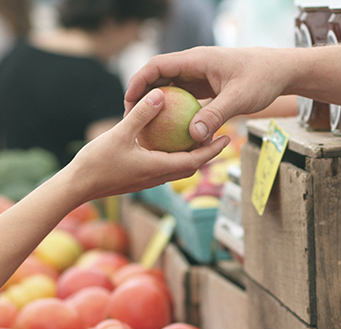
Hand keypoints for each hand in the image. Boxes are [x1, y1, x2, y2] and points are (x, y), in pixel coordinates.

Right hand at [69, 87, 230, 203]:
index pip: (195, 160)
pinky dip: (174, 156)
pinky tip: (168, 143)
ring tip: (197, 138)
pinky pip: (164, 167)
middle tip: (218, 136)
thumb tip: (160, 94)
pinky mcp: (140, 179)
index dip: (213, 150)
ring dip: (191, 156)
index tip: (227, 138)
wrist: (78, 187)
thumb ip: (141, 115)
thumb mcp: (119, 134)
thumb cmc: (97, 162)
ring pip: (178, 168)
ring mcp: (150, 180)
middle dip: (207, 153)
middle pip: (191, 166)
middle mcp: (159, 177)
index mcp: (159, 168)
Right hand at [124, 47, 290, 144]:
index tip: (129, 102)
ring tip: (148, 128)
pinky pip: (186, 99)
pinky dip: (178, 112)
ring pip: (172, 89)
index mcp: (197, 60)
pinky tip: (174, 131)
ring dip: (160, 106)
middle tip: (133, 120)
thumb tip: (193, 136)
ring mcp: (201, 76)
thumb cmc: (262, 78)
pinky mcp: (208, 87)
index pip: (157, 66)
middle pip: (160, 78)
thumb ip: (215, 116)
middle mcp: (195, 66)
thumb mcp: (239, 98)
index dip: (139, 82)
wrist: (280, 71)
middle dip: (144, 96)